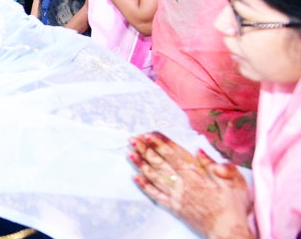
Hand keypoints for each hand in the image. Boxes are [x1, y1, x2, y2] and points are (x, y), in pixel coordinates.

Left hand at [130, 132, 252, 238]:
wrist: (228, 233)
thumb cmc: (234, 208)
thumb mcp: (234, 184)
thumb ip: (217, 167)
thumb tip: (199, 151)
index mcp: (197, 177)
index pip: (174, 157)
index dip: (160, 145)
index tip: (148, 135)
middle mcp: (183, 186)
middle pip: (160, 164)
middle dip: (145, 150)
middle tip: (132, 139)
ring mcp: (177, 198)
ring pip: (155, 178)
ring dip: (141, 165)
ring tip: (130, 153)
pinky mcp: (175, 208)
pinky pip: (156, 196)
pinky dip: (145, 186)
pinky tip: (135, 177)